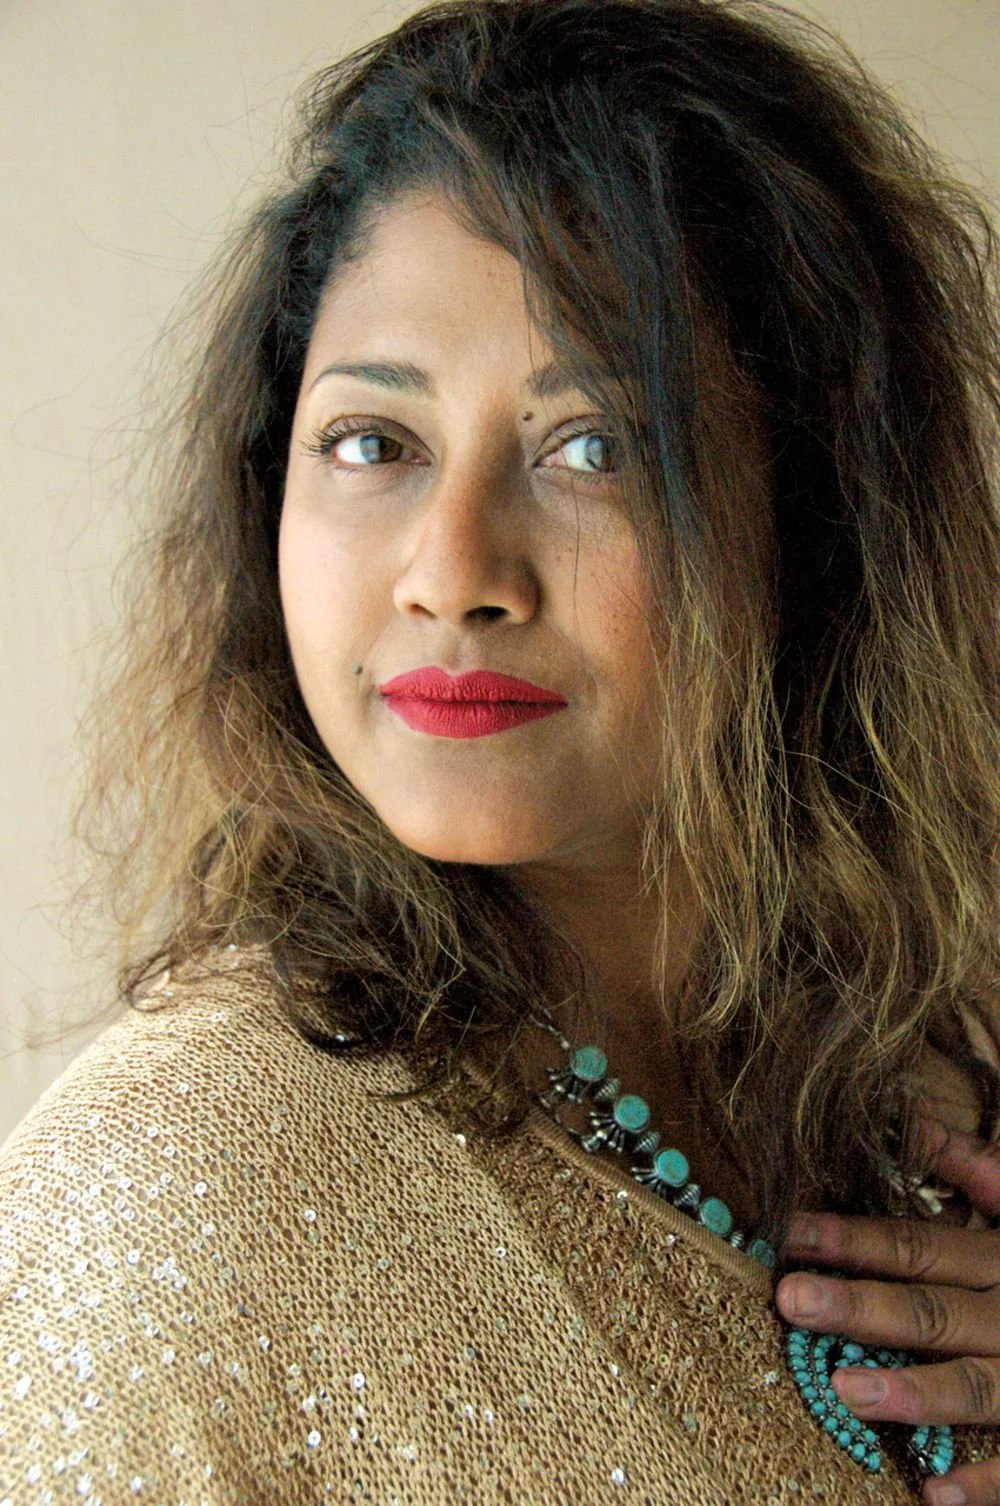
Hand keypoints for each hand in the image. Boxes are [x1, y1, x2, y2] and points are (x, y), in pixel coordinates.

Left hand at [776, 1123, 999, 1505]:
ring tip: (844, 1390)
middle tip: (793, 1301)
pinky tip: (932, 1496)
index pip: (918, 1245)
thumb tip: (913, 1122)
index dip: (852, 1239)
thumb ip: (981, 1170)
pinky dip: (984, 1482)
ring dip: (913, 1390)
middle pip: (932, 1310)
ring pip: (975, 1384)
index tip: (788, 1232)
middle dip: (862, 1305)